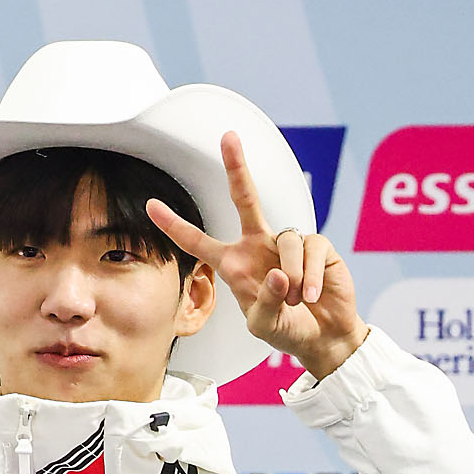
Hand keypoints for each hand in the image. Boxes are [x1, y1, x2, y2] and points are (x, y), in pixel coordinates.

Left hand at [147, 132, 367, 380]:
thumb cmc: (287, 330)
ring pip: (286, 241)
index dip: (175, 226)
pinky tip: (312, 295)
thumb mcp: (265, 327)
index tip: (150, 206)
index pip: (198, 242)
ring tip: (296, 301)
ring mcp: (287, 242)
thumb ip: (264, 304)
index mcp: (234, 265)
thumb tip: (277, 273)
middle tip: (228, 137)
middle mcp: (257, 245)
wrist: (323, 336)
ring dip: (291, 279)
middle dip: (237, 167)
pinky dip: (309, 277)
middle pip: (244, 199)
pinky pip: (310, 249)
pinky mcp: (316, 245)